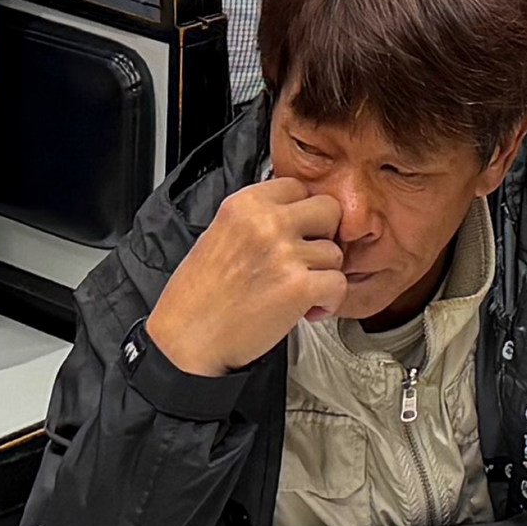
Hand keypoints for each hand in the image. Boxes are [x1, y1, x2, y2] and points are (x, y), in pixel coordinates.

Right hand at [145, 175, 347, 376]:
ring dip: (323, 274)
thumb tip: (294, 215)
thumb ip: (256, 219)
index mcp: (243, 205)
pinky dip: (329, 301)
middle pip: (328, 209)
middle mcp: (266, 223)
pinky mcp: (298, 286)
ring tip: (298, 291)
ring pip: (335, 252)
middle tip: (308, 258)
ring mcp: (284, 253)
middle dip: (323, 236)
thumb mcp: (218, 235)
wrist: (187, 339)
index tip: (299, 233)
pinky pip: (339, 283)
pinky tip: (308, 309)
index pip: (298, 186)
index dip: (303, 213)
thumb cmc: (198, 296)